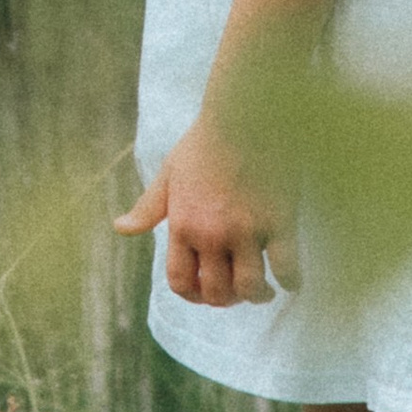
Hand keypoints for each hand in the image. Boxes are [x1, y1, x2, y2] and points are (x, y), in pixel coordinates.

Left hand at [115, 118, 289, 307]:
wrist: (246, 112)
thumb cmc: (206, 140)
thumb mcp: (170, 172)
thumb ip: (148, 207)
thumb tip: (120, 228)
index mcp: (182, 224)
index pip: (180, 282)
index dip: (193, 296)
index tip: (206, 292)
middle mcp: (211, 233)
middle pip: (216, 292)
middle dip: (226, 299)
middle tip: (237, 291)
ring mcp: (247, 230)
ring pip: (251, 289)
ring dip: (257, 296)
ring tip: (265, 290)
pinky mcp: (280, 221)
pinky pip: (287, 269)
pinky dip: (290, 281)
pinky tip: (289, 277)